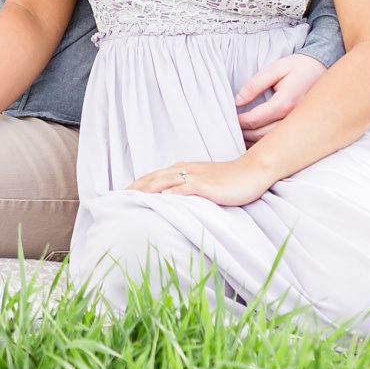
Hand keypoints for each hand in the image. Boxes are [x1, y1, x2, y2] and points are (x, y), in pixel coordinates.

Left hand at [128, 156, 273, 206]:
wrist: (252, 172)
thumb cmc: (229, 180)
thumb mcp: (203, 182)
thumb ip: (186, 187)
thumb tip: (169, 199)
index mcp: (182, 169)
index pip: (153, 176)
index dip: (136, 184)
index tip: (120, 194)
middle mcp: (185, 170)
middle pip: (153, 178)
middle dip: (135, 187)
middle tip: (117, 198)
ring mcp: (196, 176)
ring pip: (165, 181)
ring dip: (147, 189)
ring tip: (131, 198)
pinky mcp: (207, 185)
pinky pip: (187, 187)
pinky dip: (173, 192)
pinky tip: (163, 199)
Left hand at [234, 55, 328, 141]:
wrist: (325, 68)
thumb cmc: (300, 66)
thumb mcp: (275, 68)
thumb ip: (254, 85)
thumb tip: (237, 101)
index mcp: (286, 102)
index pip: (255, 120)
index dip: (239, 121)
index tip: (230, 117)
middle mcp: (294, 118)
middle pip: (261, 135)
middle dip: (243, 133)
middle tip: (232, 127)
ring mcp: (300, 125)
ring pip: (272, 142)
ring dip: (254, 141)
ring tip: (242, 133)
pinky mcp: (303, 128)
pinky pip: (282, 141)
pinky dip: (267, 142)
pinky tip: (257, 138)